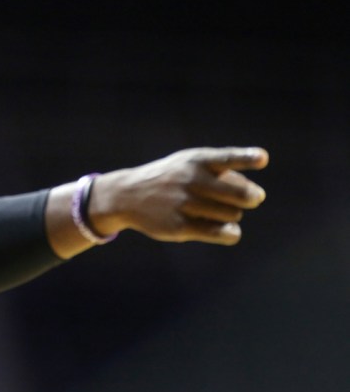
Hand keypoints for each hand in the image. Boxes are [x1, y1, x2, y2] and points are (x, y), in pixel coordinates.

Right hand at [90, 147, 268, 244]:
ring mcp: (184, 203)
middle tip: (253, 198)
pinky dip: (230, 233)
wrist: (128, 195)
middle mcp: (190, 180)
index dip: (246, 159)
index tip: (262, 158)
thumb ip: (221, 172)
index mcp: (196, 161)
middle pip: (240, 193)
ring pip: (232, 214)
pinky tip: (228, 231)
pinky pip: (220, 233)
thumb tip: (254, 196)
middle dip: (251, 197)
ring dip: (232, 214)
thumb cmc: (169, 177)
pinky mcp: (180, 226)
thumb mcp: (187, 163)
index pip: (226, 158)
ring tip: (217, 211)